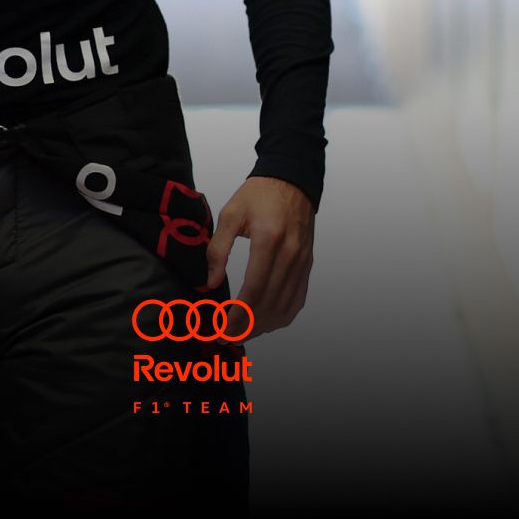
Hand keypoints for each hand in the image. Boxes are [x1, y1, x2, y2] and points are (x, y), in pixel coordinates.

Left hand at [205, 175, 314, 338]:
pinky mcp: (307, 265)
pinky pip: (297, 300)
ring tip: (242, 333)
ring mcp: (301, 262)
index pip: (254, 290)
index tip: (222, 329)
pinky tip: (266, 322)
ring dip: (263, 326)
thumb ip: (218, 248)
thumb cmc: (259, 195)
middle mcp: (289, 254)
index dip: (238, 316)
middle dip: (246, 327)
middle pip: (269, 304)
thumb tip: (210, 282)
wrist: (292, 180)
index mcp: (268, 240)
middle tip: (226, 337)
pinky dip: (282, 317)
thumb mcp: (231, 213)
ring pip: (284, 307)